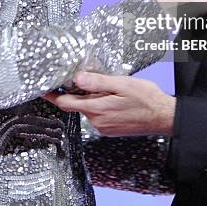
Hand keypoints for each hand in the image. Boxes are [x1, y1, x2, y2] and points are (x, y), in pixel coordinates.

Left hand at [44, 72, 174, 135]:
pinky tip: (114, 97)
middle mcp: (97, 121)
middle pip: (77, 104)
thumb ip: (98, 82)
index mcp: (97, 109)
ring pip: (89, 108)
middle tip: (82, 77)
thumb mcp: (122, 84)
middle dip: (77, 91)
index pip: (66, 103)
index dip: (52, 95)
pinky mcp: (110, 129)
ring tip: (108, 86)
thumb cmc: (146, 99)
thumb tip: (77, 78)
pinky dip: (100, 104)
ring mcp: (104, 127)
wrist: (164, 117)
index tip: (42, 89)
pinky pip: (98, 114)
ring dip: (91, 98)